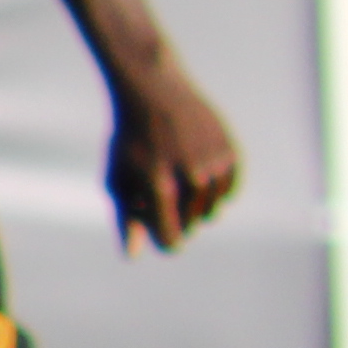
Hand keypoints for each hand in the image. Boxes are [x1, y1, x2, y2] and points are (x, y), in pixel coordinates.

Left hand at [104, 62, 241, 251]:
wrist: (154, 91)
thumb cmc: (130, 139)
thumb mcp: (118, 178)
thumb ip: (126, 218)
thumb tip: (134, 255)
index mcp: (159, 187)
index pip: (171, 239)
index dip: (163, 239)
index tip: (158, 228)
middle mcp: (191, 178)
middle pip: (190, 225)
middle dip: (175, 217)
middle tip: (160, 195)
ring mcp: (214, 165)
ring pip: (212, 211)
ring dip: (195, 205)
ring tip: (178, 184)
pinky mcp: (230, 154)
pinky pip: (228, 191)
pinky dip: (215, 191)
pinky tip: (199, 176)